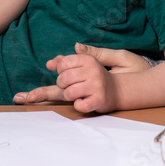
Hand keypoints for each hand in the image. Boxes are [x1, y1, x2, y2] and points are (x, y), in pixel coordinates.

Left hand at [12, 44, 146, 112]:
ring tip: (77, 94)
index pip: (62, 64)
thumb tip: (48, 64)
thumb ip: (63, 62)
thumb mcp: (81, 65)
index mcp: (88, 59)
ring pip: (68, 93)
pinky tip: (84, 101)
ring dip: (69, 96)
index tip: (69, 74)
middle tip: (71, 86)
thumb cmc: (93, 77)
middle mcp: (94, 70)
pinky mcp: (99, 100)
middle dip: (63, 85)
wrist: (116, 91)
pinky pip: (79, 106)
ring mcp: (97, 85)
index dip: (61, 71)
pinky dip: (78, 106)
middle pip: (63, 79)